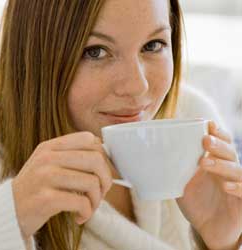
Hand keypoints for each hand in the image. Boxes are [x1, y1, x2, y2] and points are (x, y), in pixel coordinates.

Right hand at [11, 132, 113, 239]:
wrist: (8, 210)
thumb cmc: (34, 188)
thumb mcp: (45, 163)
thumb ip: (69, 155)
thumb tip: (102, 150)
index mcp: (49, 147)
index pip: (89, 139)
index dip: (102, 157)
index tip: (99, 173)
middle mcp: (47, 158)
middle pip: (95, 160)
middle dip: (105, 180)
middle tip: (100, 193)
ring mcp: (45, 178)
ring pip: (92, 183)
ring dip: (96, 201)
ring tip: (88, 207)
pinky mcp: (46, 199)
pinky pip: (81, 203)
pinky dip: (86, 213)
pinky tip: (79, 217)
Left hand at [176, 121, 241, 249]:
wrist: (208, 230)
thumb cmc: (197, 203)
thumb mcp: (182, 183)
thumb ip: (173, 169)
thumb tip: (147, 154)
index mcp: (216, 163)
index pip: (222, 143)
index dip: (218, 133)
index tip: (207, 124)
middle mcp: (229, 172)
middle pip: (229, 153)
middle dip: (217, 145)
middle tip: (204, 140)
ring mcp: (238, 186)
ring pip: (237, 170)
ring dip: (221, 164)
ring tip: (205, 162)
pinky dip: (238, 187)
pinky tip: (226, 186)